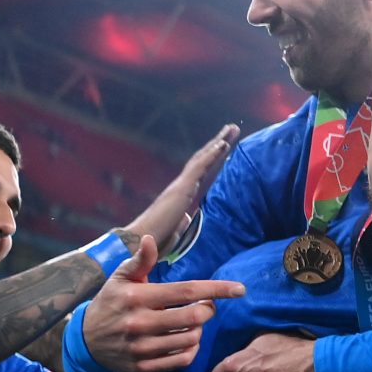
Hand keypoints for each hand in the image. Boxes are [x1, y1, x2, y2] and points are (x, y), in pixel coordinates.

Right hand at [81, 236, 243, 371]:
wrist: (85, 341)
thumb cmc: (111, 303)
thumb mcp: (121, 279)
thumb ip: (140, 261)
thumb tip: (149, 239)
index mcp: (138, 297)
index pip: (186, 291)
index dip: (217, 289)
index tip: (240, 289)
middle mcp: (139, 323)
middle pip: (194, 318)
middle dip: (208, 310)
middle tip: (205, 307)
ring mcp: (141, 347)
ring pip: (190, 340)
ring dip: (199, 331)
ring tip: (192, 324)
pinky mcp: (142, 367)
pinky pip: (181, 360)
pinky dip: (191, 350)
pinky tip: (186, 341)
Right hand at [121, 124, 239, 256]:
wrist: (138, 243)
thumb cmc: (154, 240)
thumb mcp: (175, 231)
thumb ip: (183, 223)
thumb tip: (188, 219)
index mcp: (182, 195)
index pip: (202, 173)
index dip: (214, 159)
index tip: (226, 146)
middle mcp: (181, 186)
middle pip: (204, 160)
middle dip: (219, 143)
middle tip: (232, 128)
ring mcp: (181, 185)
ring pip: (202, 158)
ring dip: (219, 142)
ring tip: (231, 128)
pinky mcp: (182, 188)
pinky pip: (200, 167)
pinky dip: (212, 154)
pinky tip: (223, 144)